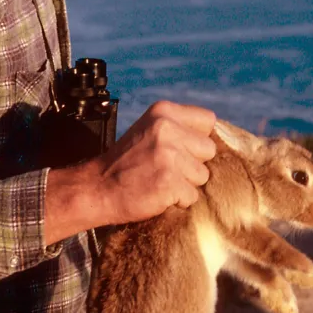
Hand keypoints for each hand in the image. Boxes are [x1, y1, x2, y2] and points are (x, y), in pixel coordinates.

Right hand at [95, 100, 216, 225]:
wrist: (96, 188)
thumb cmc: (126, 164)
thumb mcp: (149, 131)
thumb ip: (179, 129)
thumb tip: (216, 140)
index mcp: (163, 112)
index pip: (208, 121)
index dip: (198, 139)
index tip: (182, 151)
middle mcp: (167, 128)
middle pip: (209, 149)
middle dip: (194, 163)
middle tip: (166, 168)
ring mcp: (168, 155)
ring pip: (203, 175)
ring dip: (186, 184)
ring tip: (160, 181)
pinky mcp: (170, 182)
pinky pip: (192, 196)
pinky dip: (178, 201)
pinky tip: (157, 194)